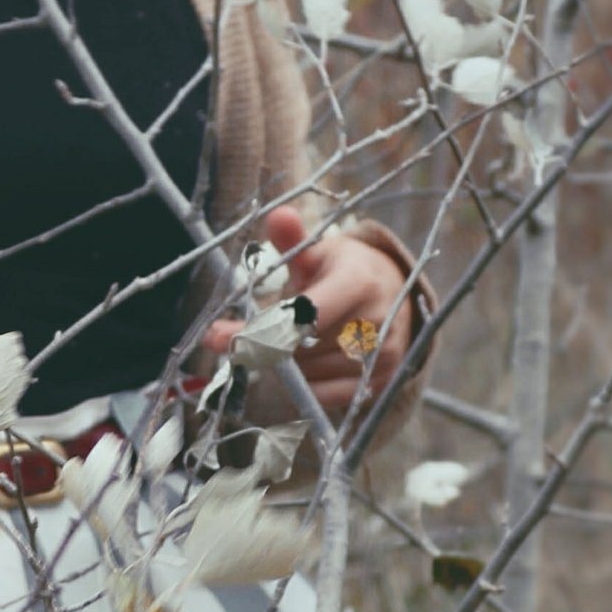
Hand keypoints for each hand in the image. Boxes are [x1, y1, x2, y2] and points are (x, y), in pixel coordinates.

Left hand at [198, 205, 411, 423]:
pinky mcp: (381, 383)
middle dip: (264, 346)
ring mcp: (383, 356)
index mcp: (359, 282)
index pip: (305, 315)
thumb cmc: (344, 272)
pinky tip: (299, 366)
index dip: (260, 328)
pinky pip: (326, 396)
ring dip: (285, 365)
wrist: (394, 295)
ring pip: (310, 374)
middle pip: (301, 348)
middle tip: (233, 343)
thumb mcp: (318, 252)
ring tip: (280, 346)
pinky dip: (305, 386)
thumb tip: (278, 215)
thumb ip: (293, 240)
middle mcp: (377, 321)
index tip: (217, 336)